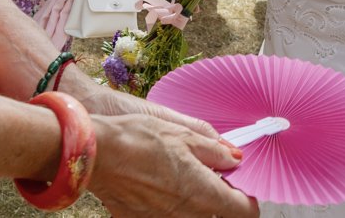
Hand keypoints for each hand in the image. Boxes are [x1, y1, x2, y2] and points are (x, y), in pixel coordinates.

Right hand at [88, 111, 258, 217]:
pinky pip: (164, 217)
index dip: (248, 198)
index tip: (241, 185)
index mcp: (204, 194)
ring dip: (194, 202)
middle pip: (218, 216)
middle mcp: (187, 215)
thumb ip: (215, 151)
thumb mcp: (183, 135)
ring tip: (180, 177)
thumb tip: (234, 159)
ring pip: (192, 217)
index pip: (244, 211)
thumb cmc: (139, 139)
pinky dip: (166, 205)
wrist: (96, 153)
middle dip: (219, 198)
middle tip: (209, 175)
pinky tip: (156, 185)